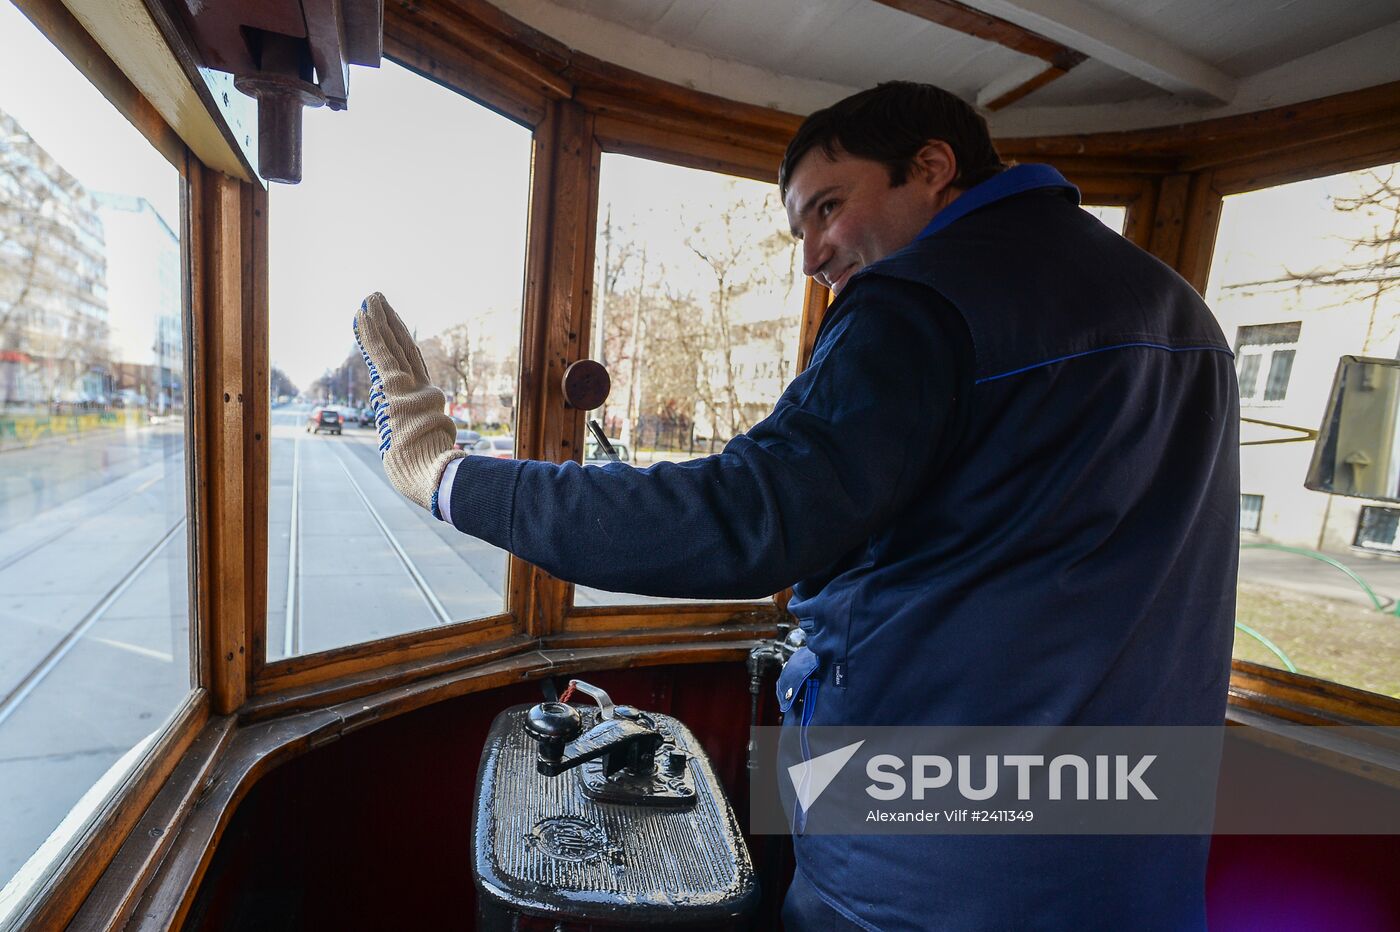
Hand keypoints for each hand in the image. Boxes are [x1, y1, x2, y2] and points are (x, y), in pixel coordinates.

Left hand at [353, 292, 464, 515]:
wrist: (435, 474)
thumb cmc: (433, 477)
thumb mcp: (432, 458)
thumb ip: (436, 450)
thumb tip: (449, 464)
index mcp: (428, 405)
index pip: (412, 369)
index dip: (404, 346)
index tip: (396, 329)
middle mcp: (420, 391)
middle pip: (404, 351)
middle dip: (392, 325)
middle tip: (382, 303)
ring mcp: (408, 388)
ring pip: (392, 346)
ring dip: (380, 321)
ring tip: (371, 299)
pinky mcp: (393, 388)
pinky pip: (379, 353)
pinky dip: (370, 332)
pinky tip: (362, 311)